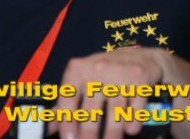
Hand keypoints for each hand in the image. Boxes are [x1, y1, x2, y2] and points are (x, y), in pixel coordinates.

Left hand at [50, 47, 189, 138]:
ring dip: (112, 133)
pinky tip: (130, 131)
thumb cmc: (103, 73)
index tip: (68, 138)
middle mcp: (97, 69)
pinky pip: (136, 106)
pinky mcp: (140, 80)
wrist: (141, 58)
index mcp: (78, 69)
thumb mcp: (82, 81)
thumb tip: (47, 127)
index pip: (68, 96)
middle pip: (92, 109)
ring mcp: (119, 74)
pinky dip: (133, 121)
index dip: (67, 119)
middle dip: (89, 133)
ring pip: (115, 112)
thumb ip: (65, 103)